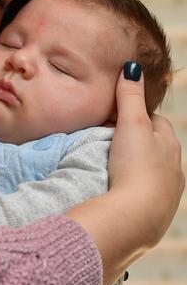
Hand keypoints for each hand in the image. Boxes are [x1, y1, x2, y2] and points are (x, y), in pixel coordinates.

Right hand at [108, 65, 183, 245]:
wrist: (135, 218)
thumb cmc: (135, 166)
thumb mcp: (131, 125)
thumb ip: (129, 97)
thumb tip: (133, 67)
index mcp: (170, 145)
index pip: (157, 122)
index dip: (137, 117)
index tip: (116, 118)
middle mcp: (174, 168)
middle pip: (156, 147)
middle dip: (138, 142)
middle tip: (111, 140)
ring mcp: (166, 193)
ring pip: (151, 171)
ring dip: (135, 167)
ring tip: (112, 166)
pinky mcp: (154, 214)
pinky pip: (144, 194)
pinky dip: (132, 188)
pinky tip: (117, 190)